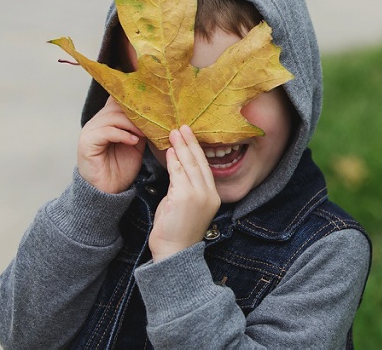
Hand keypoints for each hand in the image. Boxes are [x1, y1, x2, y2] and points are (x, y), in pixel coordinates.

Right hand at [77, 96, 145, 193]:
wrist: (109, 190)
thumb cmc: (121, 168)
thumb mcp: (136, 143)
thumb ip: (140, 128)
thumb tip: (154, 115)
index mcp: (107, 120)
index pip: (117, 100)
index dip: (134, 101)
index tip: (152, 106)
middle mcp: (97, 122)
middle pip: (116, 106)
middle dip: (136, 113)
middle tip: (152, 121)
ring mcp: (90, 131)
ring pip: (113, 117)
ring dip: (132, 124)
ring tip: (143, 133)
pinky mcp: (87, 142)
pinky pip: (107, 131)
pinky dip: (123, 134)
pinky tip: (134, 141)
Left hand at [149, 125, 220, 261]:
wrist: (173, 253)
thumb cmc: (176, 231)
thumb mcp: (183, 204)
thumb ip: (182, 186)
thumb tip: (176, 169)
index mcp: (213, 196)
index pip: (205, 167)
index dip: (197, 150)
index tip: (190, 136)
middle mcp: (209, 194)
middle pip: (200, 162)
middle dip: (190, 143)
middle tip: (183, 127)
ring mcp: (199, 195)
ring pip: (190, 165)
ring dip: (181, 147)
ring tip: (175, 133)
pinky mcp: (186, 197)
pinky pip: (179, 173)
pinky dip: (174, 160)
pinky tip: (169, 151)